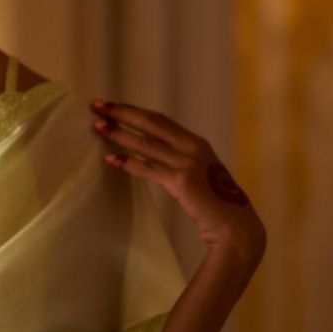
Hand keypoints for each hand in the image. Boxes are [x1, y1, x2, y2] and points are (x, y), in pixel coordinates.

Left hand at [89, 96, 265, 263]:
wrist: (235, 226)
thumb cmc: (216, 205)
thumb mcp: (200, 174)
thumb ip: (180, 161)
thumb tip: (150, 155)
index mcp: (197, 143)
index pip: (160, 120)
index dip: (134, 110)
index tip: (112, 105)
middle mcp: (193, 148)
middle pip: (150, 123)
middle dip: (122, 112)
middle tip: (96, 105)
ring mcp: (188, 164)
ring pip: (146, 144)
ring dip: (119, 134)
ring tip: (97, 127)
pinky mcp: (182, 182)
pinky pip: (148, 169)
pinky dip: (128, 163)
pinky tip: (110, 159)